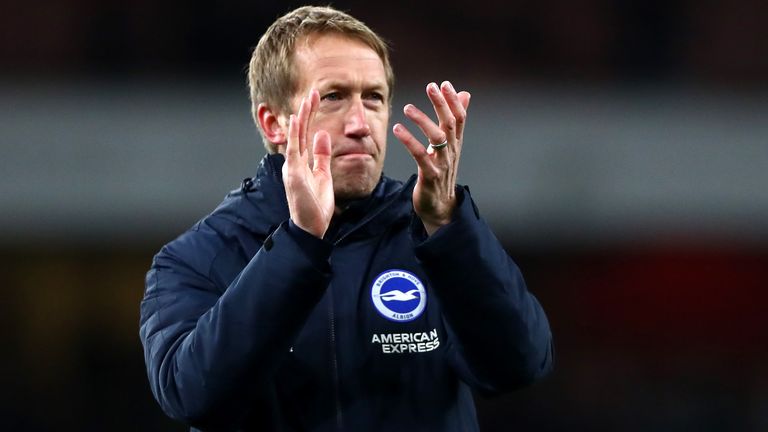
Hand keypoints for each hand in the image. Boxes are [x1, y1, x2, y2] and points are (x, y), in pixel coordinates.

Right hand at [281, 89, 334, 237]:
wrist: (311, 226)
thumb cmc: (316, 204)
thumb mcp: (323, 174)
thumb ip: (322, 155)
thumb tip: (323, 135)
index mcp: (301, 162)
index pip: (305, 134)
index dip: (310, 116)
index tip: (316, 99)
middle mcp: (294, 162)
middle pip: (300, 131)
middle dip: (306, 111)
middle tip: (313, 92)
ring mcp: (292, 167)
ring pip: (296, 137)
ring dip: (301, 118)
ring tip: (307, 100)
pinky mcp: (294, 174)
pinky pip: (294, 150)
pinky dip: (294, 135)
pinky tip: (296, 120)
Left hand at [393, 81, 470, 235]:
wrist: (439, 208)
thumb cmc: (441, 174)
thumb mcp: (449, 147)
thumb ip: (454, 121)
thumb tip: (466, 94)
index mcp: (455, 145)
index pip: (460, 119)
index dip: (454, 101)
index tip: (444, 84)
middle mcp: (451, 152)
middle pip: (450, 124)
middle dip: (441, 104)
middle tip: (431, 87)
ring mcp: (442, 164)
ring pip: (437, 137)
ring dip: (423, 120)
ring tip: (407, 108)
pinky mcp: (430, 176)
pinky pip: (420, 155)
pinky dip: (409, 141)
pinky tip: (398, 129)